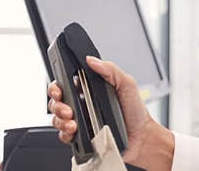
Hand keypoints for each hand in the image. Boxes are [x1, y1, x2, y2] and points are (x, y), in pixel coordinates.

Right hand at [47, 56, 172, 167]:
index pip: (65, 84)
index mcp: (89, 90)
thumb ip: (110, 69)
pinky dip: (65, 135)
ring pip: (57, 119)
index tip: (59, 90)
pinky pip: (64, 136)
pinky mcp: (82, 138)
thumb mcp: (127, 84)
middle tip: (68, 110)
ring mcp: (81, 122)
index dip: (56, 86)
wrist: (142, 138)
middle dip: (57, 105)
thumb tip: (92, 60)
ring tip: (73, 124)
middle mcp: (82, 105)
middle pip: (56, 102)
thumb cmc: (136, 112)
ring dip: (61, 121)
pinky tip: (75, 133)